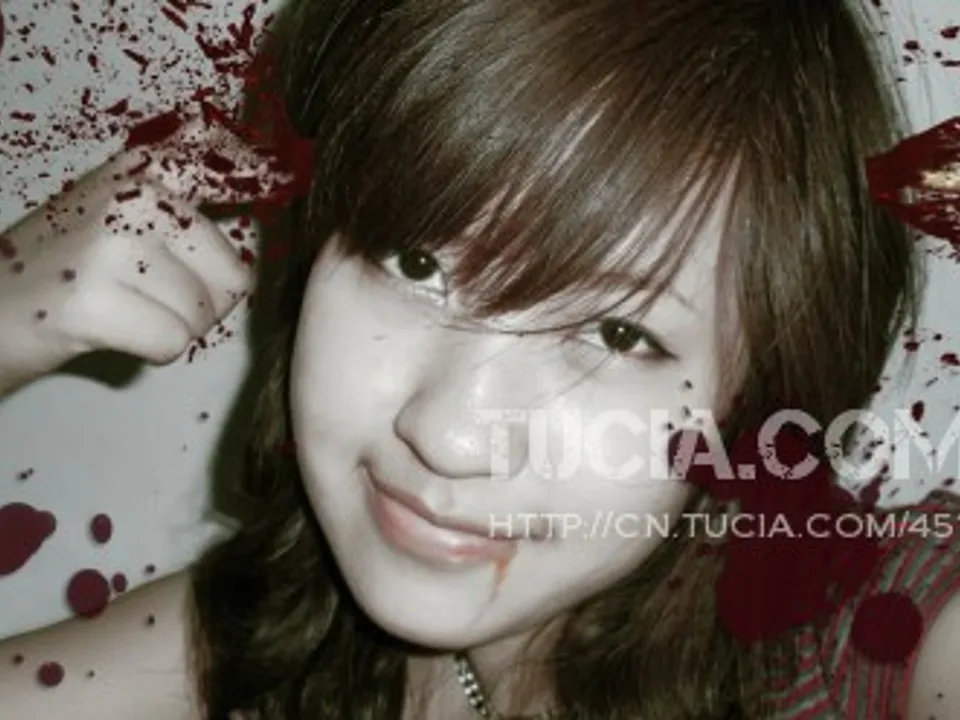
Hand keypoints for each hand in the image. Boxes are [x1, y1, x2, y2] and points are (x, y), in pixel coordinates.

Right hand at [0, 117, 286, 392]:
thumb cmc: (62, 269)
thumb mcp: (114, 212)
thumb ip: (178, 203)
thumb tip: (264, 202)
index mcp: (139, 168)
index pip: (219, 157)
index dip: (258, 170)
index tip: (281, 175)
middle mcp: (130, 195)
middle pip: (233, 272)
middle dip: (207, 303)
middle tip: (153, 300)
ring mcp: (111, 242)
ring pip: (204, 312)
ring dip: (175, 329)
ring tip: (127, 313)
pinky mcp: (93, 298)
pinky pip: (173, 341)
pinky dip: (152, 352)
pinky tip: (113, 334)